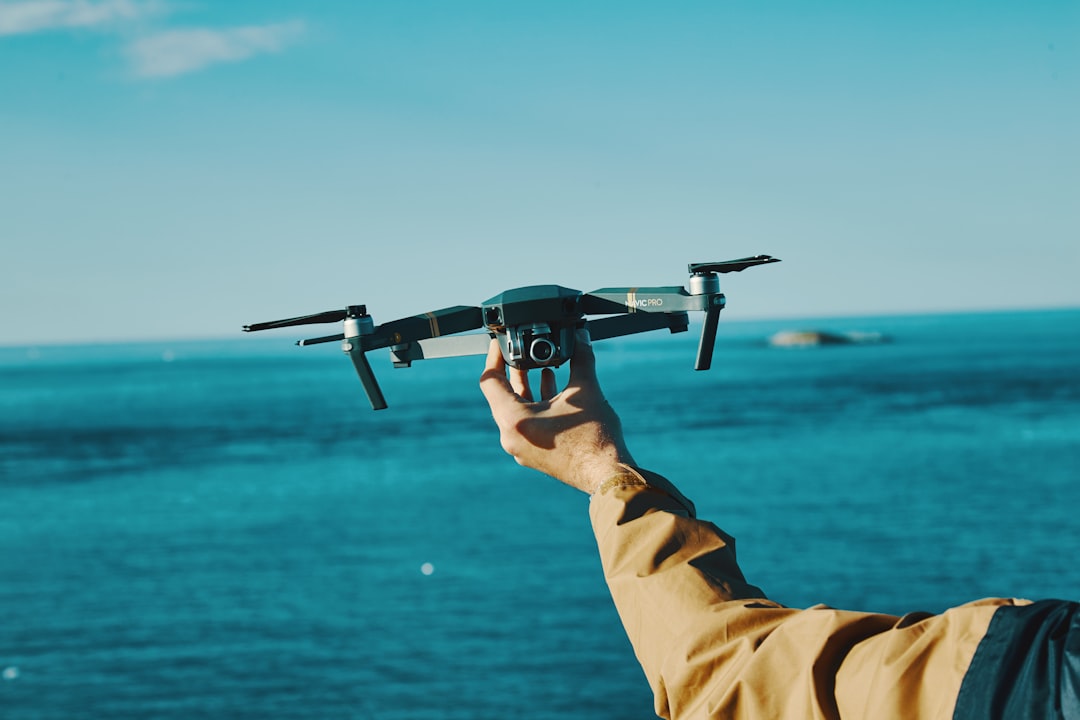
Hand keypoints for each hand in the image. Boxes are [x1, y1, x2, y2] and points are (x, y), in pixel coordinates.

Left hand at [479, 330, 635, 493]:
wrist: (607, 476)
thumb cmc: (595, 439)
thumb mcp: (586, 390)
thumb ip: (581, 359)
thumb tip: (580, 338)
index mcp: (513, 420)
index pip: (490, 381)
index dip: (495, 358)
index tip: (501, 344)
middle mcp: (511, 436)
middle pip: (502, 394)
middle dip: (515, 370)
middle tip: (523, 349)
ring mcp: (522, 448)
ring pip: (516, 409)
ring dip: (528, 386)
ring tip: (541, 365)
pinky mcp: (535, 453)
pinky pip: (527, 422)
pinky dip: (536, 404)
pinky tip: (552, 388)